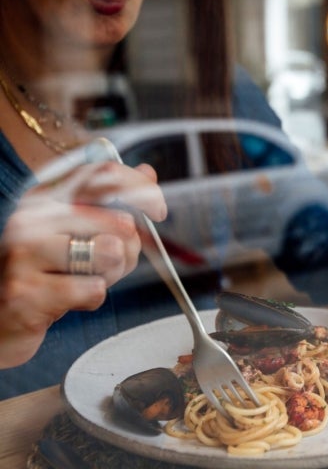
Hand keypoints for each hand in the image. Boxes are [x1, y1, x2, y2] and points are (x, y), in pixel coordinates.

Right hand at [0, 161, 165, 367]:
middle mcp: (31, 216)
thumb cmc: (47, 274)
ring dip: (110, 275)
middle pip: (119, 221)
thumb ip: (113, 203)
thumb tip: (148, 172)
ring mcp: (24, 252)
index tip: (159, 211)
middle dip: (130, 249)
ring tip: (83, 280)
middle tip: (108, 265)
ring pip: (110, 253)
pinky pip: (93, 290)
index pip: (104, 174)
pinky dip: (91, 299)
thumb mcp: (82, 232)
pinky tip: (67, 300)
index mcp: (46, 195)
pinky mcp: (25, 290)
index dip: (142, 190)